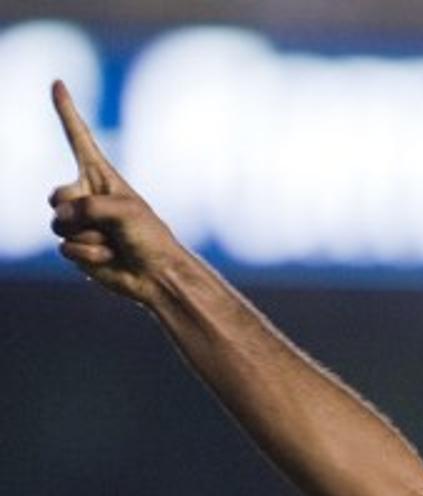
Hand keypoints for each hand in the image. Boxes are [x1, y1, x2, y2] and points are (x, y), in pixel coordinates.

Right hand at [46, 80, 188, 303]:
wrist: (156, 275)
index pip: (79, 138)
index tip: (58, 83)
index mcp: (101, 177)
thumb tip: (60, 220)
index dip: (67, 111)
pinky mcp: (75, 245)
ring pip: (58, 224)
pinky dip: (89, 255)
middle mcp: (86, 196)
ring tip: (114, 244)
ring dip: (89, 237)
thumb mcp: (124, 210)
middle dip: (81, 213)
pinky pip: (65, 248)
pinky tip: (109, 259)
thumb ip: (87, 207)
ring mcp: (78, 221)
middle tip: (111, 227)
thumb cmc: (149, 238)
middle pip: (57, 196)